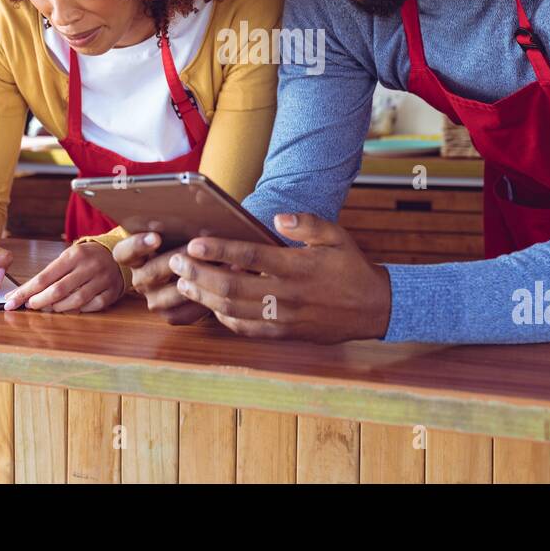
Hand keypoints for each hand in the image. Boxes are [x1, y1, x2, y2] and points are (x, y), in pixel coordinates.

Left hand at [4, 241, 124, 312]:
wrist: (120, 253)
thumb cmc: (87, 258)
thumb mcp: (69, 257)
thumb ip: (50, 274)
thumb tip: (24, 293)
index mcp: (74, 255)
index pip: (44, 277)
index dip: (26, 291)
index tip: (11, 301)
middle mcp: (89, 266)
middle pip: (58, 290)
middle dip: (39, 301)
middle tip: (30, 305)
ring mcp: (102, 280)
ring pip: (75, 301)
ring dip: (58, 307)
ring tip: (51, 307)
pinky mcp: (112, 292)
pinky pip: (92, 306)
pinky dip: (79, 310)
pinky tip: (72, 308)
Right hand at [112, 232, 210, 324]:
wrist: (188, 271)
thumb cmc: (179, 244)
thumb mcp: (172, 233)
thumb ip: (175, 227)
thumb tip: (195, 219)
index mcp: (133, 258)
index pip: (124, 253)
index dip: (138, 246)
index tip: (156, 237)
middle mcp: (139, 280)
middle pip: (152, 273)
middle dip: (178, 260)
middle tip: (197, 250)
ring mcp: (153, 299)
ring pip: (171, 294)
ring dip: (194, 281)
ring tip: (215, 267)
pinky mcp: (169, 315)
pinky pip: (183, 313)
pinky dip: (201, 302)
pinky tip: (216, 289)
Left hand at [168, 213, 391, 342]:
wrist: (374, 309)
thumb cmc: (351, 267)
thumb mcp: (336, 235)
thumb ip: (306, 223)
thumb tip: (278, 217)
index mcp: (296, 266)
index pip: (249, 256)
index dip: (218, 249)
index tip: (193, 243)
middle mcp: (286, 294)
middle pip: (231, 286)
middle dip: (198, 275)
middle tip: (175, 263)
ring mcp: (282, 318)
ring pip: (232, 310)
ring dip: (203, 297)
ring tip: (182, 284)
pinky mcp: (283, 333)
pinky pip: (245, 329)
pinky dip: (223, 318)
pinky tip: (210, 306)